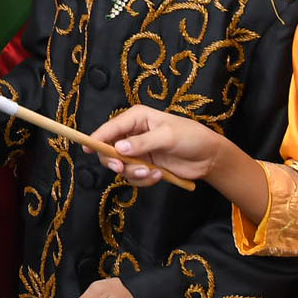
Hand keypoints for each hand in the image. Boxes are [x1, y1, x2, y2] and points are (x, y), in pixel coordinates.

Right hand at [89, 105, 232, 182]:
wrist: (209, 157)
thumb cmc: (192, 137)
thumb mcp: (168, 136)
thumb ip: (143, 143)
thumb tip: (119, 148)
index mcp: (137, 118)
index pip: (111, 127)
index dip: (97, 137)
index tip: (88, 149)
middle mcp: (133, 134)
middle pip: (109, 149)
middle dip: (114, 161)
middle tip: (121, 168)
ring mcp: (138, 152)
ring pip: (121, 166)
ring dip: (134, 173)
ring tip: (152, 173)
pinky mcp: (145, 167)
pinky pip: (134, 177)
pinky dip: (144, 180)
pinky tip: (159, 175)